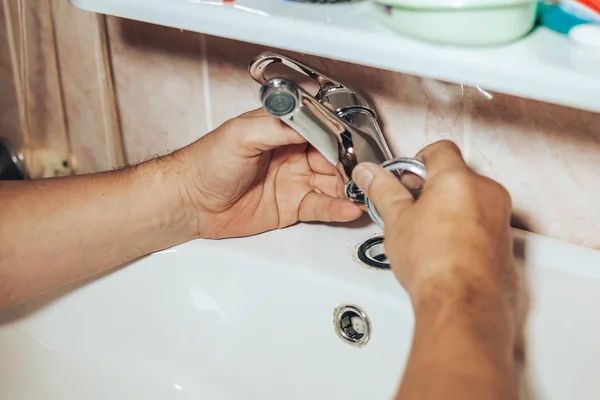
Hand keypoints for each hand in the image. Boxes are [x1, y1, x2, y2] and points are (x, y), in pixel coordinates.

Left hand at [176, 109, 362, 238]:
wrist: (190, 202)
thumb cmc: (206, 163)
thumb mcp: (241, 135)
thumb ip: (276, 127)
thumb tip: (307, 123)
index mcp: (281, 132)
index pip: (321, 131)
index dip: (339, 139)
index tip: (352, 146)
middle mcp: (292, 155)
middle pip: (333, 158)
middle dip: (350, 165)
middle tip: (364, 173)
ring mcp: (294, 181)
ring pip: (332, 184)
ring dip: (349, 188)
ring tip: (363, 193)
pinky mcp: (292, 206)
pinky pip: (321, 207)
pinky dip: (337, 208)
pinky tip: (348, 208)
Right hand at [351, 140, 515, 303]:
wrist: (463, 304)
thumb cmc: (435, 265)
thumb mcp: (397, 220)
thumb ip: (383, 190)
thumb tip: (370, 174)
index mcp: (458, 179)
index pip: (439, 149)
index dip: (416, 162)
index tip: (404, 180)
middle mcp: (486, 192)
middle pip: (455, 174)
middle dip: (430, 187)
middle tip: (409, 208)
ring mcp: (499, 217)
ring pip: (470, 198)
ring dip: (448, 207)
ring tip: (425, 233)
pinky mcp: (505, 240)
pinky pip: (482, 222)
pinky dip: (463, 227)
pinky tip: (443, 249)